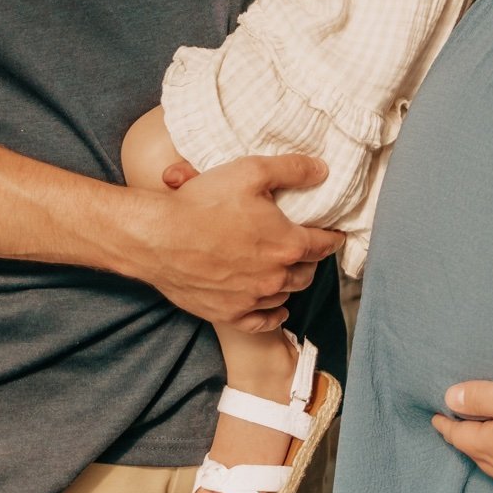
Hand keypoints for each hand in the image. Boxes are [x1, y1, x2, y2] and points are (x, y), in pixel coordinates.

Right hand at [134, 154, 342, 332]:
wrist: (158, 237)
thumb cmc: (203, 202)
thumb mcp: (252, 171)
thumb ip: (293, 170)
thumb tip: (323, 170)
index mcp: (287, 244)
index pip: (324, 244)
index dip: (332, 237)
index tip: (335, 234)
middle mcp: (275, 277)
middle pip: (307, 272)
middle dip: (310, 259)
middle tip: (306, 248)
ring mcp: (252, 299)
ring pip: (285, 295)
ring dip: (289, 282)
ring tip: (286, 270)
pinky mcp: (229, 313)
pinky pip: (262, 322)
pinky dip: (273, 316)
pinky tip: (276, 309)